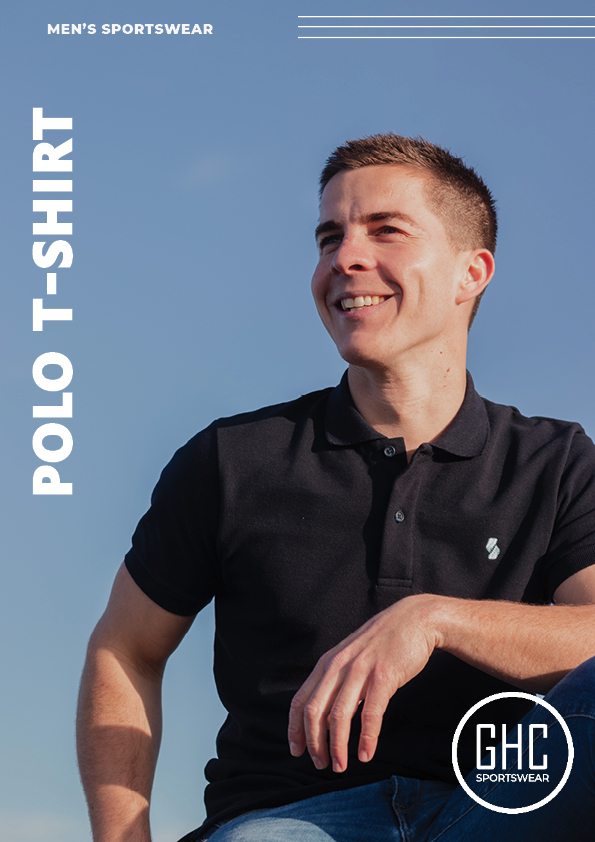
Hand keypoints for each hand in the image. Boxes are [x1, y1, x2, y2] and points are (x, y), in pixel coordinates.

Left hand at [287, 594, 441, 772]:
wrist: (414, 619)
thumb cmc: (383, 642)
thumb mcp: (351, 656)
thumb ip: (337, 680)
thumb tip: (326, 714)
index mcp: (327, 663)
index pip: (300, 701)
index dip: (295, 730)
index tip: (297, 751)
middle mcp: (338, 666)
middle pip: (315, 712)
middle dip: (314, 744)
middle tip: (322, 765)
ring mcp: (360, 670)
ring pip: (339, 716)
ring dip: (337, 747)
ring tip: (340, 766)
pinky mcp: (384, 676)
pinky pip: (370, 713)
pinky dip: (366, 738)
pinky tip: (366, 754)